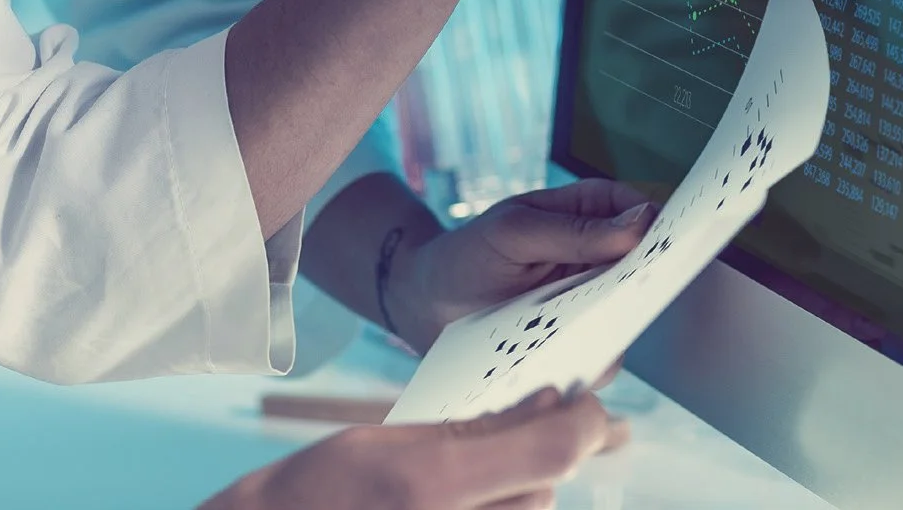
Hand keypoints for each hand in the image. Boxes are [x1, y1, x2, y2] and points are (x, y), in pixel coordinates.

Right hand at [202, 387, 626, 509]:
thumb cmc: (314, 493)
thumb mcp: (382, 441)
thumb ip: (469, 428)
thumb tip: (543, 403)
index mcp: (430, 483)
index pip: (551, 451)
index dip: (585, 423)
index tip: (588, 406)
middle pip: (544, 487)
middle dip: (533, 455)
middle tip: (503, 436)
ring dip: (514, 494)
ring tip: (456, 487)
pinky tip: (461, 501)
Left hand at [387, 181, 657, 352]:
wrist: (426, 306)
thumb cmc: (467, 255)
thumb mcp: (512, 233)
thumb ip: (573, 230)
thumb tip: (639, 223)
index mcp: (587, 211)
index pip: (641, 210)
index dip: (663, 225)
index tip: (673, 244)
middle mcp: (598, 257)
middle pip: (646, 267)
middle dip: (647, 282)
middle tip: (629, 294)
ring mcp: (590, 302)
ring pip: (630, 317)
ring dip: (616, 327)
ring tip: (581, 332)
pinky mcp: (578, 344)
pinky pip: (604, 356)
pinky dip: (592, 361)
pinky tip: (568, 362)